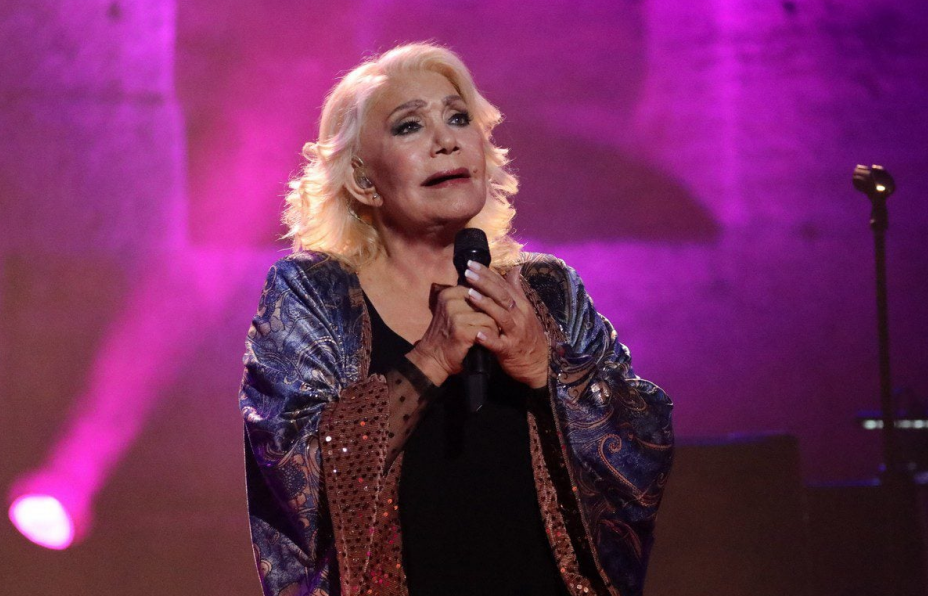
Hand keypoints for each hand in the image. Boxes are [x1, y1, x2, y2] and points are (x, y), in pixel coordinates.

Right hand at [406, 284, 497, 385]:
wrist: (433, 357)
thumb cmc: (447, 334)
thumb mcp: (453, 311)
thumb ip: (469, 299)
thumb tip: (496, 291)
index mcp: (449, 293)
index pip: (480, 289)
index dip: (489, 302)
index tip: (490, 314)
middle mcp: (450, 301)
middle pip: (487, 302)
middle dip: (492, 315)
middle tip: (490, 327)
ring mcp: (456, 316)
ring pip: (490, 317)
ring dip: (493, 328)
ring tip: (487, 335)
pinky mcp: (462, 331)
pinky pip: (488, 329)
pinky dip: (491, 337)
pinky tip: (485, 341)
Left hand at [463, 262, 549, 388]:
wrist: (540, 363)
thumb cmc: (528, 335)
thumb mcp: (525, 310)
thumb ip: (517, 290)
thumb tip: (514, 269)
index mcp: (520, 305)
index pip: (503, 285)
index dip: (488, 273)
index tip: (472, 263)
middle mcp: (519, 316)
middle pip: (502, 296)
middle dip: (484, 283)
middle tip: (467, 272)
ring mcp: (515, 333)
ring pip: (501, 316)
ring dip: (485, 304)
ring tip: (469, 294)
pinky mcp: (509, 350)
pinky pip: (499, 343)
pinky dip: (489, 338)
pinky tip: (477, 333)